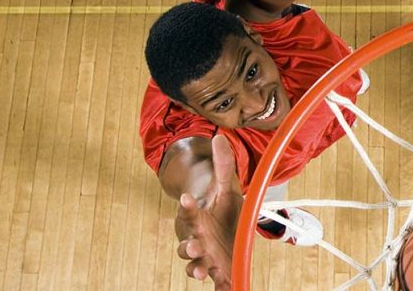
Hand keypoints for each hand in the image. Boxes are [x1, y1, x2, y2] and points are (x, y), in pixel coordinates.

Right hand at [175, 136, 242, 289]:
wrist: (224, 228)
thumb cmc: (222, 208)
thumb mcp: (226, 186)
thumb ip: (223, 165)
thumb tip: (220, 137)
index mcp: (198, 218)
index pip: (189, 211)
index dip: (187, 206)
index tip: (186, 198)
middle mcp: (198, 239)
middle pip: (187, 244)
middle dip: (188, 246)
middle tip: (193, 245)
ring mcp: (206, 256)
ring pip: (195, 264)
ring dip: (195, 269)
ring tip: (199, 273)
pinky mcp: (218, 269)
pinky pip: (216, 281)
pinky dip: (219, 287)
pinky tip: (226, 289)